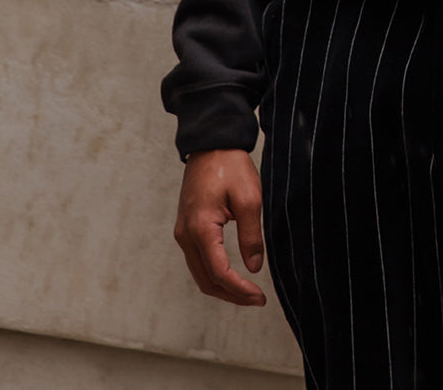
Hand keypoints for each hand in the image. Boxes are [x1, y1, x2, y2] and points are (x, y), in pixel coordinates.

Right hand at [174, 149, 266, 305]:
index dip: (239, 290)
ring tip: (247, 292)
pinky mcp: (186, 227)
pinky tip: (232, 274)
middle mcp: (185, 235)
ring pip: (200, 273)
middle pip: (205, 280)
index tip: (259, 297)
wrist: (211, 143)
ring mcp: (183, 232)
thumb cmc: (230, 166)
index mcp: (200, 229)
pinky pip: (198, 260)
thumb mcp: (249, 197)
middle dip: (231, 295)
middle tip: (256, 300)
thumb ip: (251, 235)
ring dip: (222, 286)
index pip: (219, 273)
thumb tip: (254, 267)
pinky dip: (214, 273)